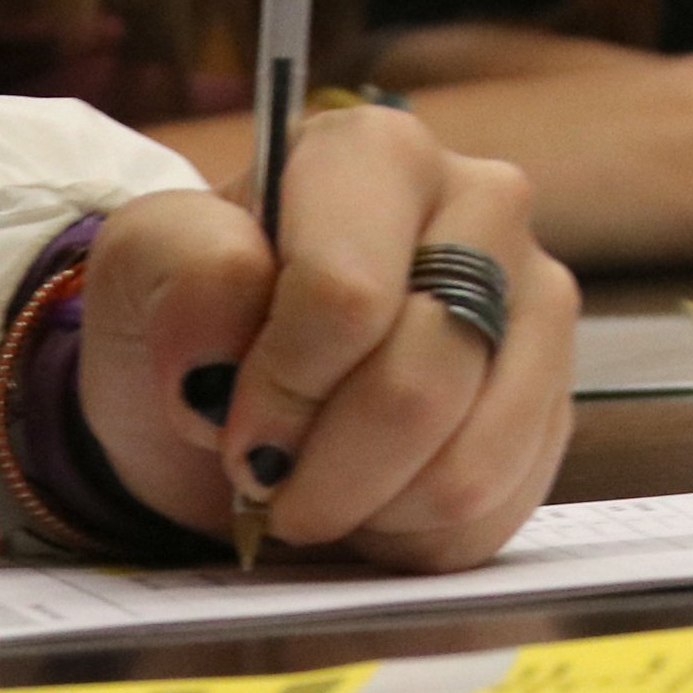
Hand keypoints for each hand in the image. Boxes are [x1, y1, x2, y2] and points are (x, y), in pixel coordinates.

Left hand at [80, 106, 578, 574]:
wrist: (220, 396)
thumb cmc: (188, 320)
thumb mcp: (140, 271)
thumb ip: (180, 271)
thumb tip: (230, 337)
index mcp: (375, 155)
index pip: (349, 295)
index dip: (281, 385)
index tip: (223, 417)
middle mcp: (483, 210)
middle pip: (419, 386)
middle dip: (319, 467)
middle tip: (262, 475)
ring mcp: (534, 309)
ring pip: (468, 465)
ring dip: (362, 508)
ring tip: (312, 485)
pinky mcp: (552, 404)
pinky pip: (494, 512)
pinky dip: (407, 537)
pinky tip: (367, 499)